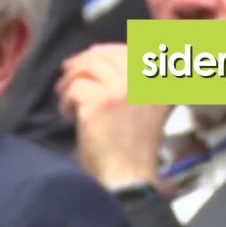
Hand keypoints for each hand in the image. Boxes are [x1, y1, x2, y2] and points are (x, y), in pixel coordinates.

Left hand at [57, 44, 170, 189]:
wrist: (128, 177)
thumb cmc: (131, 150)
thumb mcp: (143, 109)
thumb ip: (133, 84)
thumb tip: (97, 56)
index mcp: (160, 81)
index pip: (131, 49)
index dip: (105, 51)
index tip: (88, 60)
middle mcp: (146, 80)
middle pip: (106, 54)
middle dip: (82, 62)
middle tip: (66, 74)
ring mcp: (123, 89)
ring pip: (88, 66)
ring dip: (70, 80)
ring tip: (65, 98)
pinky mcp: (101, 102)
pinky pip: (75, 87)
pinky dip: (65, 100)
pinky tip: (67, 115)